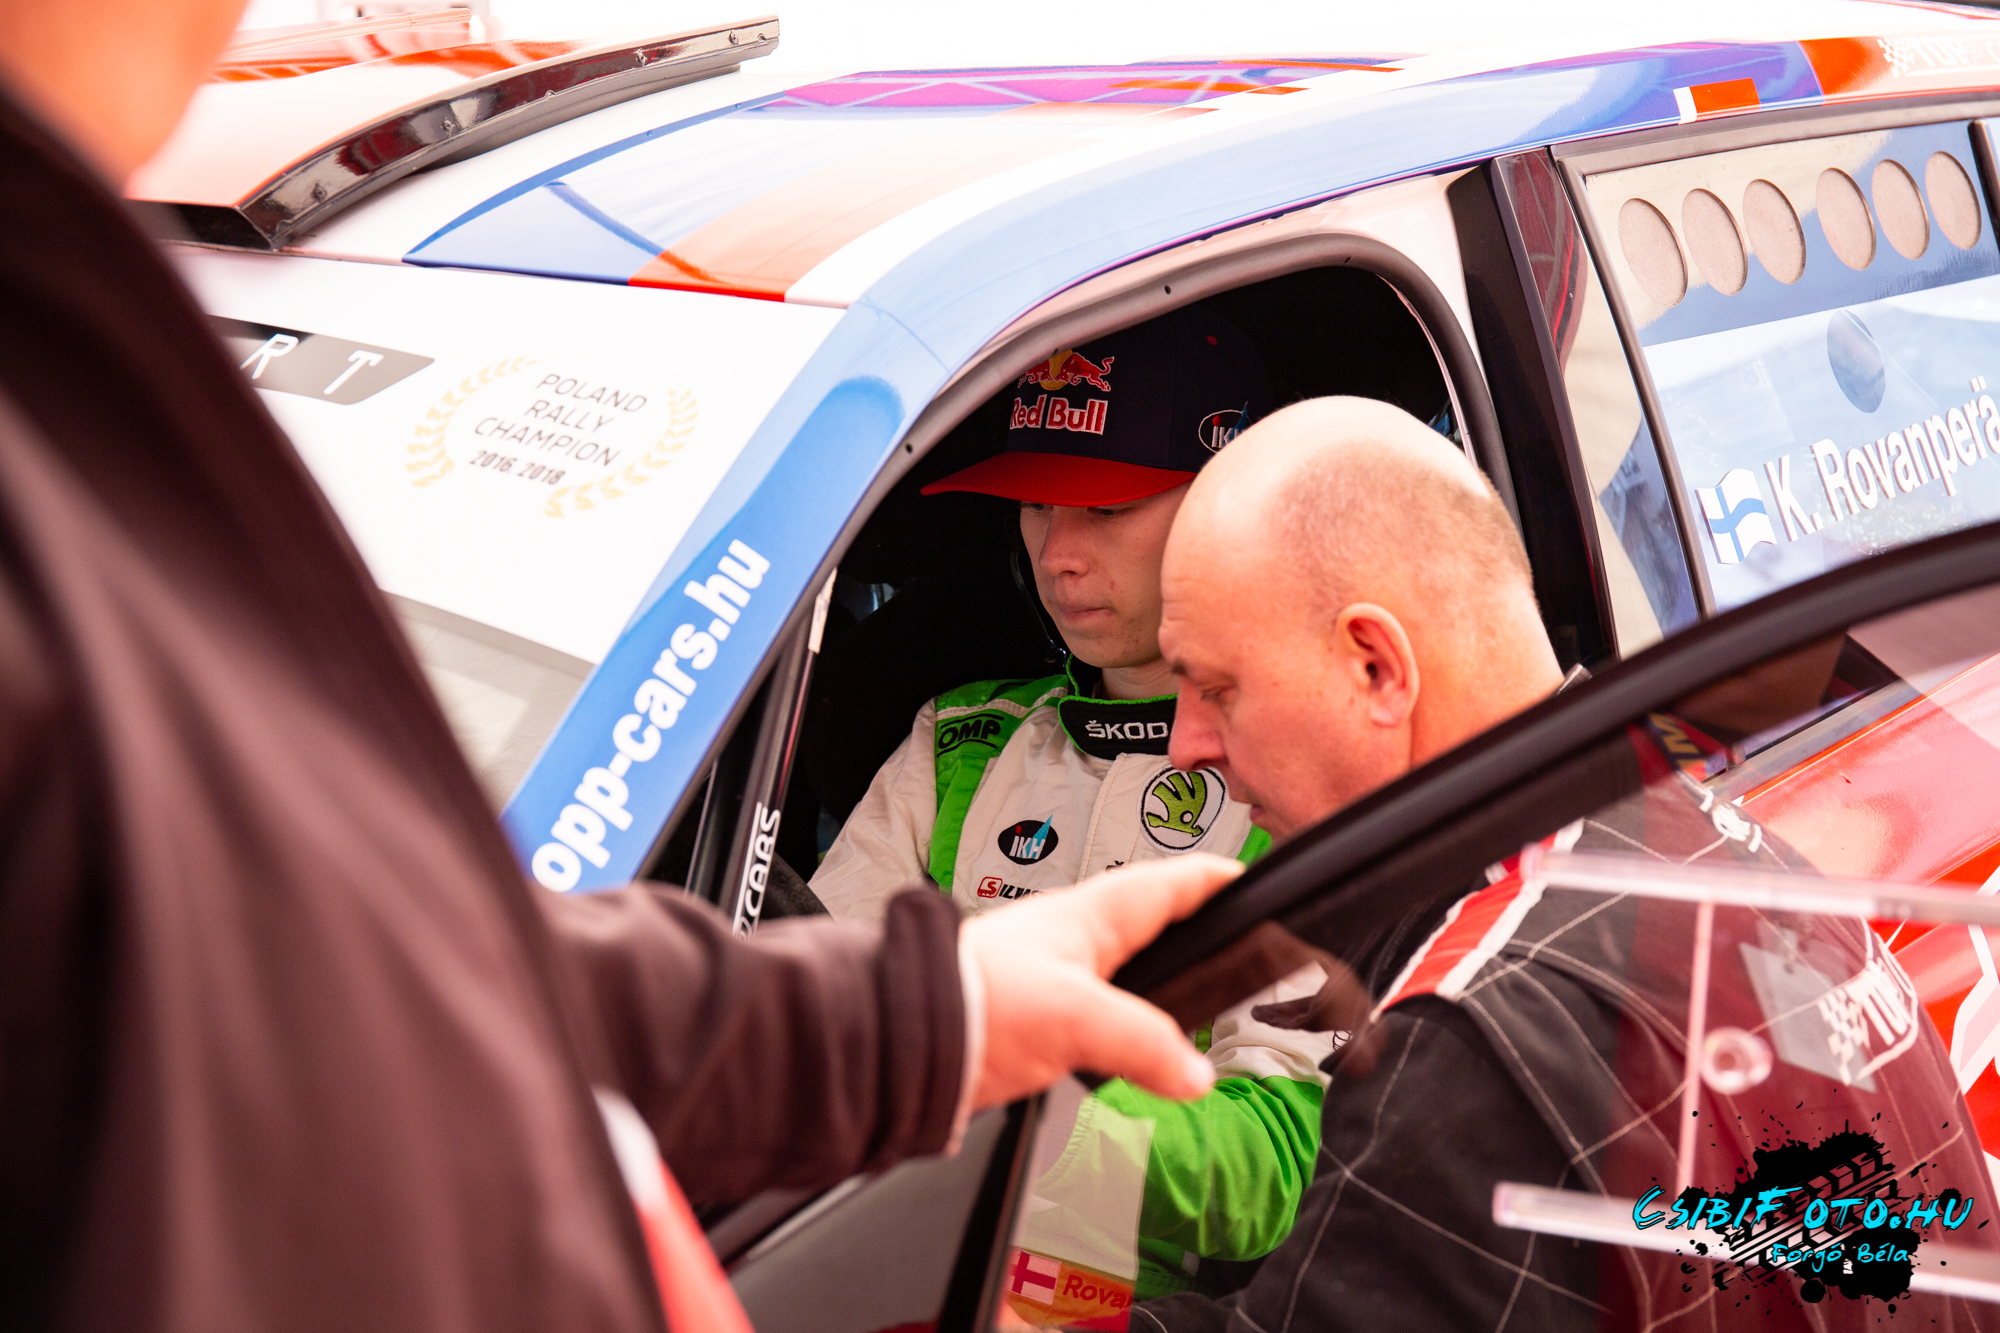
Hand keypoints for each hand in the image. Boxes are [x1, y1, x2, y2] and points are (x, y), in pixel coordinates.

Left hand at [962, 854, 1241, 1107]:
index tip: (1246, 876)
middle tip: (1229, 934)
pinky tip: (1128, 1048)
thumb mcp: (1076, 1017)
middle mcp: (1073, 938)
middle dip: (1189, 926)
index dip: (1212, 878)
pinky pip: (1097, 1010)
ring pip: (1122, 967)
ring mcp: (1053, 975)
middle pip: (1149, 921)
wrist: (906, 1035)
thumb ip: (1143, 1043)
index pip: (1168, 884)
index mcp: (1091, 917)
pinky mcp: (1035, 1015)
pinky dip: (1124, 1024)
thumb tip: (1194, 1073)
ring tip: (1190, 993)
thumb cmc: (976, 1000)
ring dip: (1156, 977)